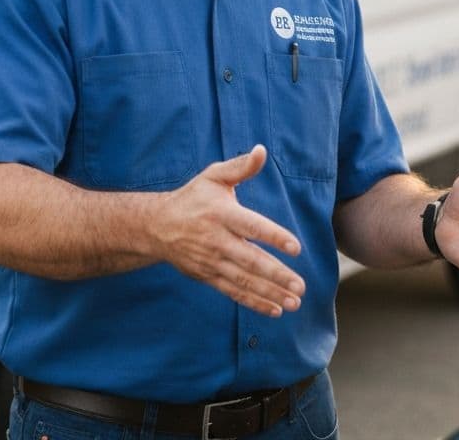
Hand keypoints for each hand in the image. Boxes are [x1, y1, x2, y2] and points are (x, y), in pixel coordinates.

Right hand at [153, 145, 305, 316]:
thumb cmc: (193, 197)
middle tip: (301, 285)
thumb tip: (261, 150)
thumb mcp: (214, 176)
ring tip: (294, 301)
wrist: (156, 226)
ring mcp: (211, 261)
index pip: (252, 227)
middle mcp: (217, 240)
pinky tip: (275, 309)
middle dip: (277, 275)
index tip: (296, 248)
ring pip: (244, 281)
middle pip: (251, 260)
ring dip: (270, 293)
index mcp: (221, 214)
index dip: (274, 236)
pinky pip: (233, 292)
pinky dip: (254, 302)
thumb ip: (240, 166)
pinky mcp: (208, 276)